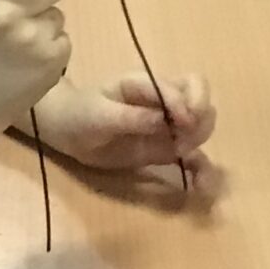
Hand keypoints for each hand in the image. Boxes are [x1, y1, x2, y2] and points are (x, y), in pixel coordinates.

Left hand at [33, 71, 217, 178]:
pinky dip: (201, 169)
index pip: (182, 86)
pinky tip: (201, 185)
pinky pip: (191, 155)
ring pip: (201, 125)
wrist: (67, 132)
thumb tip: (164, 121)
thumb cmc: (80, 114)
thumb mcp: (100, 114)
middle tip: (183, 142)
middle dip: (201, 119)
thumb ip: (132, 117)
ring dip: (202, 141)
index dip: (187, 105)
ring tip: (187, 161)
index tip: (184, 125)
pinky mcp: (165, 148)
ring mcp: (167, 125)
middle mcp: (164, 100)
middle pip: (201, 98)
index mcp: (147, 84)